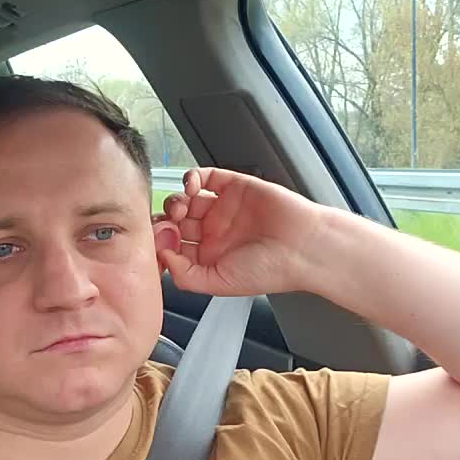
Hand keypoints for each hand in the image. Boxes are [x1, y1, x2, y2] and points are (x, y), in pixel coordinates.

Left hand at [155, 167, 323, 296]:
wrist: (303, 247)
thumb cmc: (270, 269)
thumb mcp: (220, 283)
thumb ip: (186, 275)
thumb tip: (163, 256)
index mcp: (209, 256)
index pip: (174, 246)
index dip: (161, 242)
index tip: (157, 243)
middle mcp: (214, 231)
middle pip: (176, 220)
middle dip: (165, 220)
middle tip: (167, 224)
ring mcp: (223, 207)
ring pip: (187, 198)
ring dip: (176, 199)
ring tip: (181, 207)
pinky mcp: (234, 186)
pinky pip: (206, 176)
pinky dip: (192, 178)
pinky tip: (191, 187)